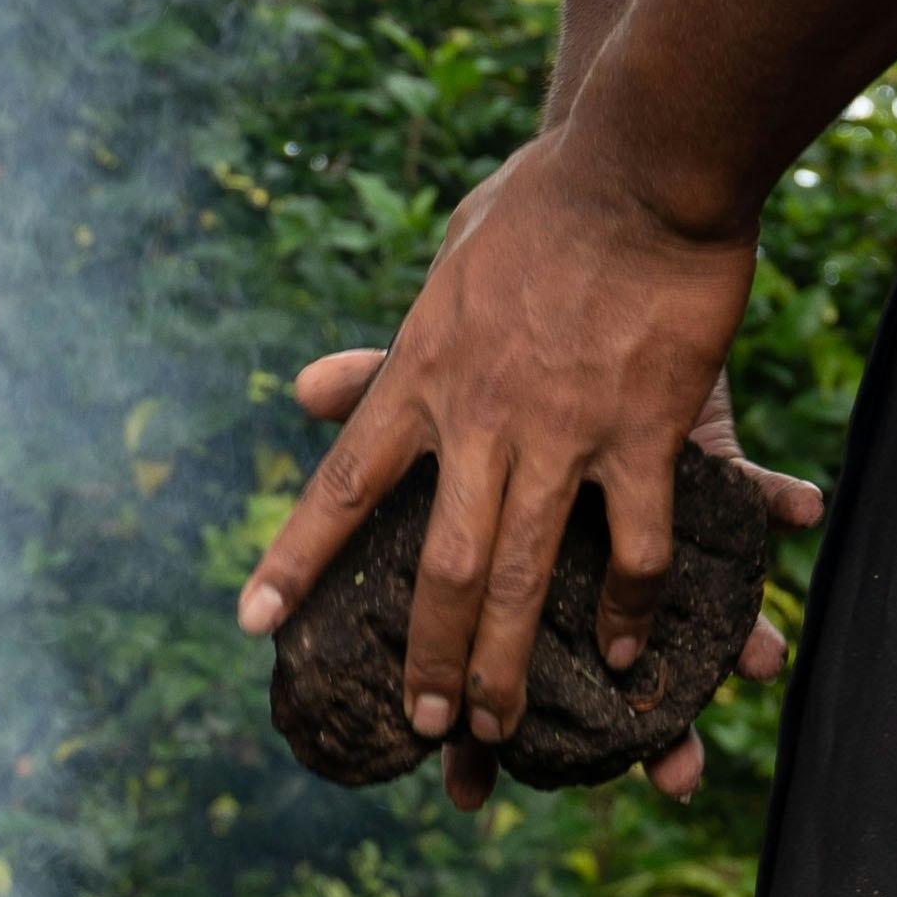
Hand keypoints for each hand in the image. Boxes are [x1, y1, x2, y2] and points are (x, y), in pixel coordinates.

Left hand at [242, 126, 823, 803]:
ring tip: (503, 731)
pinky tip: (633, 656)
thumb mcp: (444, 264)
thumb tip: (305, 390)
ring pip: (523, 579)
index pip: (341, 486)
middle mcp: (477, 419)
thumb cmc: (543, 201)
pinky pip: (633, 546)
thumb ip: (387, 349)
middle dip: (424, 657)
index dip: (296, 559)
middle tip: (420, 724)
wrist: (639, 165)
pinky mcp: (643, 433)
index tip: (253, 620)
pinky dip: (631, 610)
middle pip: (436, 568)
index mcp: (420, 376)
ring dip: (509, 666)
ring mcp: (559, 432)